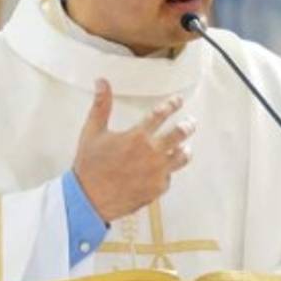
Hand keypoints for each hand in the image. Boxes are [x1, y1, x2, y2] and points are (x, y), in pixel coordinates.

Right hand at [72, 79, 194, 222]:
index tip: (179, 100)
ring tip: (184, 147)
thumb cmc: (89, 165)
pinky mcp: (157, 189)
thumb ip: (101, 106)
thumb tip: (102, 81)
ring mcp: (157, 173)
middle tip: (191, 123)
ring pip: (182, 157)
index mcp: (137, 137)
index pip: (161, 114)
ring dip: (184, 150)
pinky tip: (164, 171)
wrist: (89, 199)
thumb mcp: (92, 132)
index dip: (172, 104)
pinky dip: (168, 172)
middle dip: (188, 126)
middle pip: (180, 134)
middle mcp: (151, 153)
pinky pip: (169, 178)